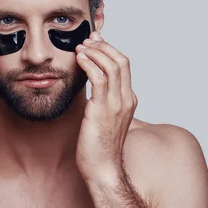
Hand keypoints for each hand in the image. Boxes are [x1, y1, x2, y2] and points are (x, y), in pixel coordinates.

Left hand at [74, 32, 137, 183]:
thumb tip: (90, 87)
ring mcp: (117, 104)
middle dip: (103, 46)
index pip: (123, 65)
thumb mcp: (102, 118)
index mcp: (128, 100)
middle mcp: (126, 99)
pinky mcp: (103, 109)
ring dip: (95, 51)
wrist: (102, 168)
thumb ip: (100, 101)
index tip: (95, 42)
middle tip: (87, 39)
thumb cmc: (99, 147)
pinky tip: (79, 58)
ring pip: (112, 66)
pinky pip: (99, 78)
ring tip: (81, 46)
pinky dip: (89, 64)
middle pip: (121, 61)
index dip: (109, 49)